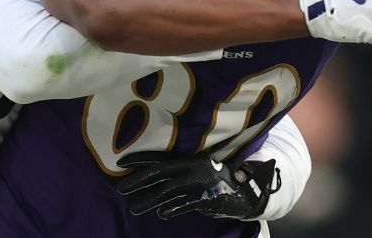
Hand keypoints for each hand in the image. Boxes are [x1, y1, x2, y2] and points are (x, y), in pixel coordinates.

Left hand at [116, 151, 280, 219]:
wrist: (250, 190)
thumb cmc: (219, 180)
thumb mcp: (199, 171)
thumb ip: (179, 174)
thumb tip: (151, 181)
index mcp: (190, 157)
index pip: (160, 157)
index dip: (140, 159)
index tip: (120, 163)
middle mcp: (194, 166)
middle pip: (161, 172)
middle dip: (139, 180)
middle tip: (120, 188)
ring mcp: (203, 181)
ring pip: (171, 190)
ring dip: (150, 199)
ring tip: (134, 208)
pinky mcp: (211, 197)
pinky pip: (190, 203)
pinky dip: (176, 208)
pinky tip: (163, 214)